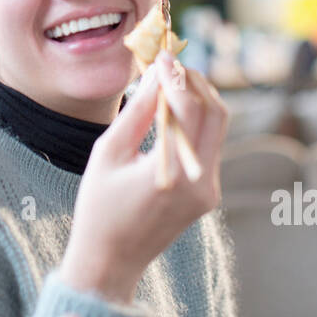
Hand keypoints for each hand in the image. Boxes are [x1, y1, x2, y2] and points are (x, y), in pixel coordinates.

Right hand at [60, 50, 227, 304]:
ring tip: (168, 84)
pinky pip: (208, 147)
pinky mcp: (209, 195)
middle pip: (217, 113)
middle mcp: (200, 181)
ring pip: (217, 128)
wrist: (111, 262)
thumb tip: (157, 74)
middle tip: (171, 65)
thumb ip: (138, 111)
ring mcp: (210, 190)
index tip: (162, 54)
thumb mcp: (109, 153)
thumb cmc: (99, 207)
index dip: (177, 75)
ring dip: (198, 100)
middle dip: (197, 82)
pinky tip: (170, 114)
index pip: (189, 107)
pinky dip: (195, 124)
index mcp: (171, 172)